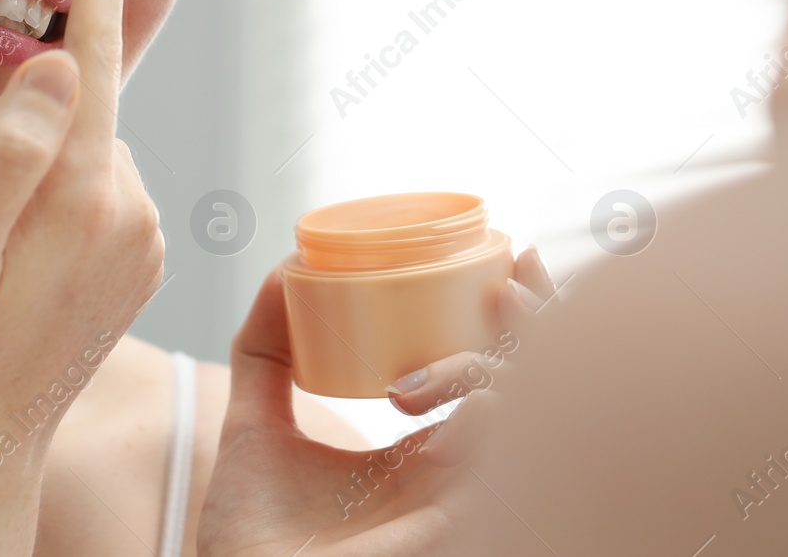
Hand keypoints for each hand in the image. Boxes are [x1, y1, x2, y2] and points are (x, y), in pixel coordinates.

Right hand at [0, 0, 162, 555]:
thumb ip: (6, 150)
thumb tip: (61, 67)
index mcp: (82, 191)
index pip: (96, 59)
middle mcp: (130, 206)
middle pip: (67, 111)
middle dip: (5, 136)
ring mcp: (137, 239)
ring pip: (71, 153)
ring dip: (18, 177)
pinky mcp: (132, 262)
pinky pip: (84, 194)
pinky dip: (41, 205)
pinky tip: (5, 267)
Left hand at [196, 248, 556, 556]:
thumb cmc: (250, 534)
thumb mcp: (254, 425)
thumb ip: (267, 354)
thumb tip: (284, 269)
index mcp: (421, 456)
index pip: (489, 380)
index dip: (515, 325)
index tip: (512, 257)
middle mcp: (448, 478)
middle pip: (524, 394)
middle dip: (537, 329)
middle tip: (509, 273)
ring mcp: (451, 505)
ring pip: (517, 423)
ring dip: (516, 364)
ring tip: (496, 308)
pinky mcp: (442, 534)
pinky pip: (492, 480)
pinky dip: (492, 428)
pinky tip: (479, 399)